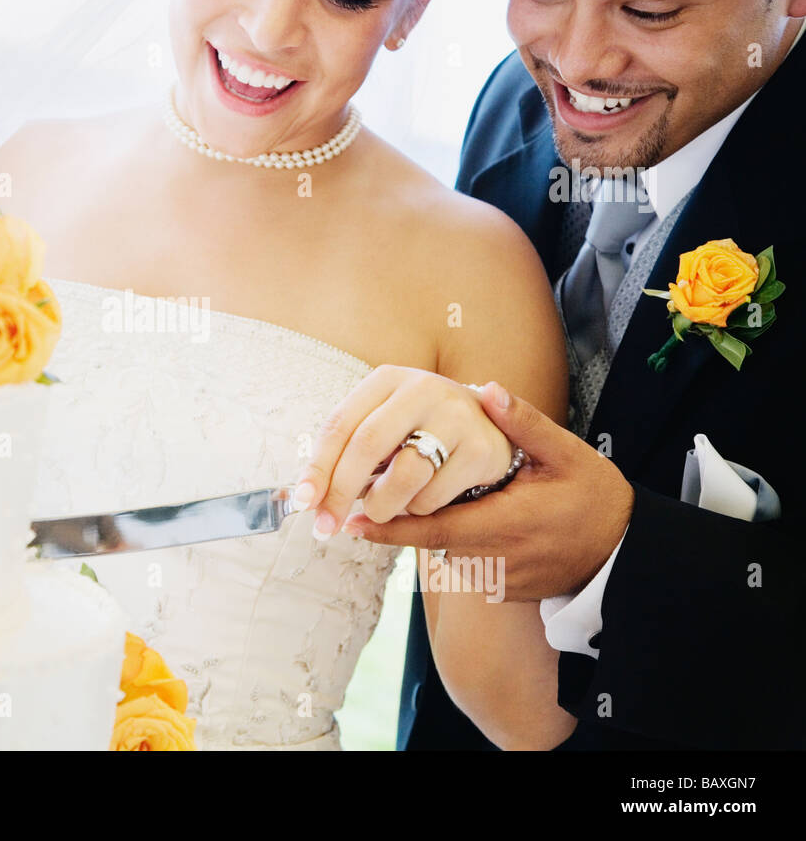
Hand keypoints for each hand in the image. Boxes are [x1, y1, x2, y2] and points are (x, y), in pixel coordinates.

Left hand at [294, 365, 514, 538]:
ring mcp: (456, 416)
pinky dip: (416, 510)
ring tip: (380, 508)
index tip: (303, 501)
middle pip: (367, 445)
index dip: (317, 466)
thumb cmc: (420, 432)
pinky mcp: (481, 449)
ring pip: (403, 475)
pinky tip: (421, 499)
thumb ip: (348, 451)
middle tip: (326, 525)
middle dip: (340, 492)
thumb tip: (309, 496)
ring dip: (381, 505)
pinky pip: (433, 496)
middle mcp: (422, 388)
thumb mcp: (384, 426)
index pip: (340, 424)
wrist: (490, 429)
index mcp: (387, 379)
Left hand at [341, 382, 634, 599]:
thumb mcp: (567, 455)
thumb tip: (487, 389)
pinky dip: (453, 545)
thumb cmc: (596, 498)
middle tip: (356, 504)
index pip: (434, 528)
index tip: (353, 520)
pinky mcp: (504, 590)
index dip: (390, 527)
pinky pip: (467, 566)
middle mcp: (497, 558)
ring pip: (446, 555)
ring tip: (395, 503)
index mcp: (505, 523)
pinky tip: (449, 519)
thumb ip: (524, 424)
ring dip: (425, 532)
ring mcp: (500, 579)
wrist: (627, 553)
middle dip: (395, 523)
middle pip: (431, 542)